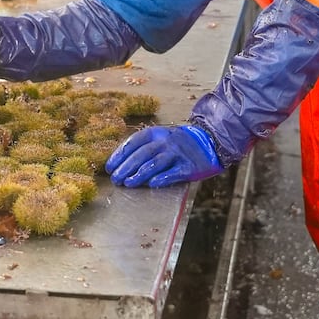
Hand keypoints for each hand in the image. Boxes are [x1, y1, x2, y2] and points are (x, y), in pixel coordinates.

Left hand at [106, 124, 222, 187]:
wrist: (209, 142)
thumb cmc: (178, 144)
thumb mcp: (160, 138)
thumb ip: (144, 148)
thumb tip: (121, 164)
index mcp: (156, 133)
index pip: (133, 142)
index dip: (119, 155)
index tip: (109, 167)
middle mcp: (166, 141)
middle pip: (141, 154)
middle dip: (125, 168)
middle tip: (115, 179)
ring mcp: (177, 154)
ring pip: (154, 164)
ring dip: (139, 175)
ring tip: (128, 183)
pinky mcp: (188, 167)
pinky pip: (172, 173)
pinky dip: (161, 178)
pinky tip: (151, 185)